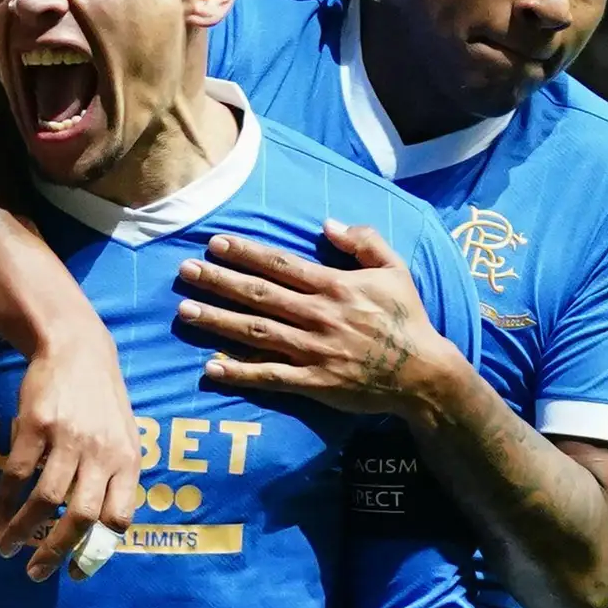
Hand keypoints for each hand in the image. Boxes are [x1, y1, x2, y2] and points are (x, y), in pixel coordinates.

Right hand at [0, 325, 142, 581]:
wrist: (75, 346)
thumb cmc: (101, 398)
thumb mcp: (124, 435)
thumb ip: (117, 477)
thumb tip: (102, 530)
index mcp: (128, 460)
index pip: (119, 517)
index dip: (97, 549)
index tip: (76, 570)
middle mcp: (101, 453)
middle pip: (81, 517)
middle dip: (55, 552)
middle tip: (36, 573)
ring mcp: (68, 439)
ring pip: (45, 500)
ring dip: (22, 531)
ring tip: (6, 548)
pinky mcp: (35, 426)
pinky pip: (16, 475)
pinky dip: (2, 503)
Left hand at [178, 224, 451, 415]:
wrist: (422, 373)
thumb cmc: (407, 318)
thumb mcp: (394, 269)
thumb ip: (364, 241)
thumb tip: (328, 224)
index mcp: (335, 286)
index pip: (280, 265)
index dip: (246, 253)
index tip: (215, 243)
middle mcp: (319, 316)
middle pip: (259, 295)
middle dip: (219, 281)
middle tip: (185, 271)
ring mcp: (314, 351)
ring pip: (256, 332)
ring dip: (218, 321)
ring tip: (185, 311)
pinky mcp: (313, 383)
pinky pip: (270, 376)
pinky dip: (240, 373)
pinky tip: (210, 367)